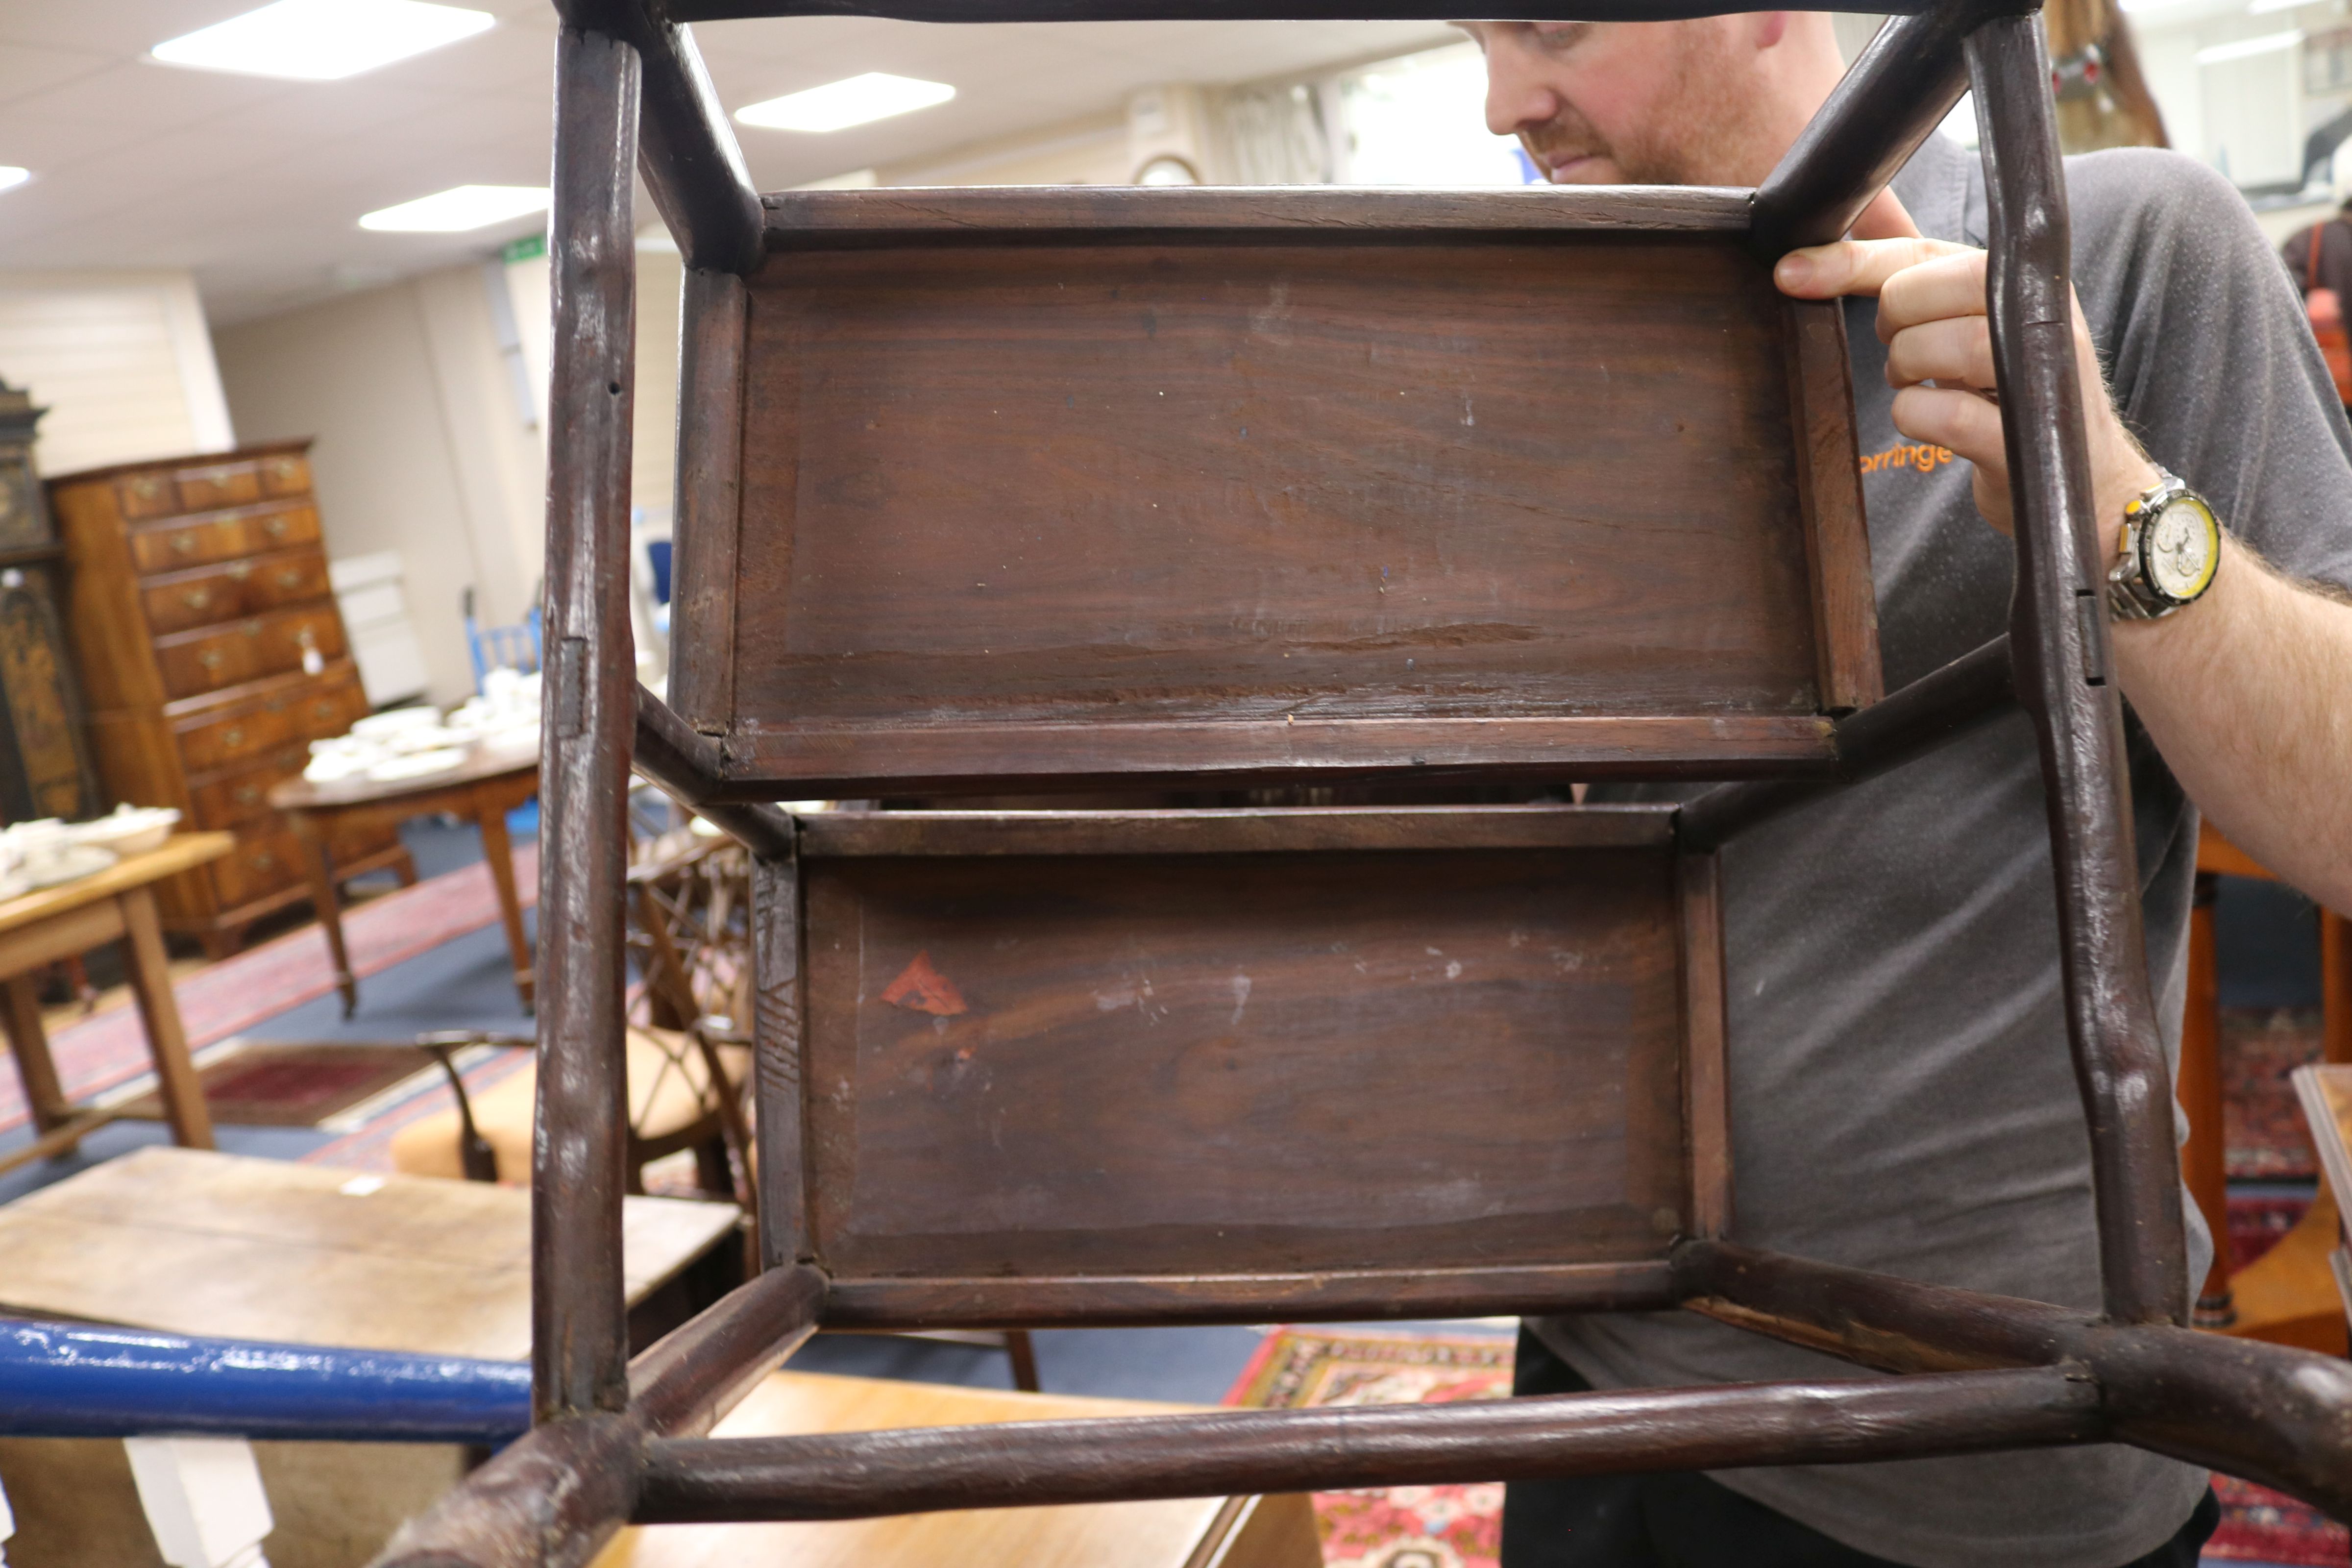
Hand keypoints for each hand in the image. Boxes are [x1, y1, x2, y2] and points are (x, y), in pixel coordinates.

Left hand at [1773, 237, 2157, 550]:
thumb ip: (1918, 275)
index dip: (1851, 260)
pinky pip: (1945, 413)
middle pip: (1925, 288)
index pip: (1921, 251)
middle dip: (1891, 324)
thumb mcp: (1966, 323)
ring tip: (1919, 383)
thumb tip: (1855, 217)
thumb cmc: (2007, 395)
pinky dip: (1916, 417)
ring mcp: (2037, 374)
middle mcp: (2036, 314)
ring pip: (1936, 345)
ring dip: (1905, 369)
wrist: (2084, 483)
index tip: (1788, 272)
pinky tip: (1931, 422)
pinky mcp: (2024, 436)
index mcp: (2017, 279)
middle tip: (1904, 351)